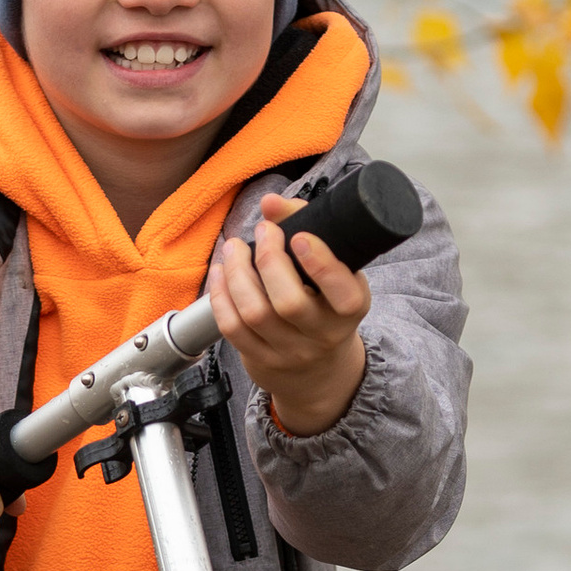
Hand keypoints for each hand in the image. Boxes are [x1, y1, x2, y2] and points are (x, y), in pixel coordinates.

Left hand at [208, 194, 369, 436]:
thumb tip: (270, 202)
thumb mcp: (331, 269)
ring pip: (255, 313)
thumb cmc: (324, 302)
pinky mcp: (260, 359)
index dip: (321, 265)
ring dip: (237, 273)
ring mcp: (289, 351)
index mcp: (350, 310)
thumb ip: (304, 225)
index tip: (299, 236)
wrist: (319, 368)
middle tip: (263, 232)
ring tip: (234, 248)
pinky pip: (232, 328)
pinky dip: (220, 295)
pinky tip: (220, 272)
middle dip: (268, 259)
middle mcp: (322, 335)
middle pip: (289, 302)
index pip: (343, 294)